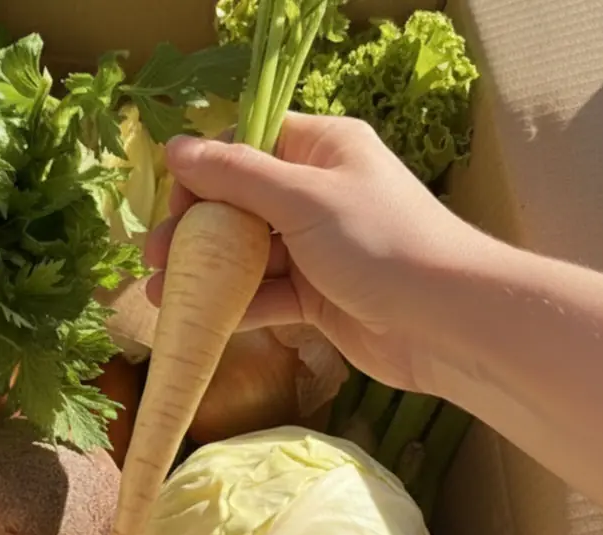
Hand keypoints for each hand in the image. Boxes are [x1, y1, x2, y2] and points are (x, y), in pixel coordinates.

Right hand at [143, 112, 487, 392]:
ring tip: (161, 292)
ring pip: (246, 253)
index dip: (205, 169)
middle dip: (194, 228)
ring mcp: (316, 246)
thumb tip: (176, 147)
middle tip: (156, 253)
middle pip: (239, 202)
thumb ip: (236, 176)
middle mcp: (317, 192)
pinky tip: (194, 315)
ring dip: (204, 271)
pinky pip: (263, 293)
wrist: (447, 324)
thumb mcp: (303, 199)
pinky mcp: (317, 295)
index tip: (174, 201)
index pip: (249, 143)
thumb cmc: (383, 243)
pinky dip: (231, 303)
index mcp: (323, 149)